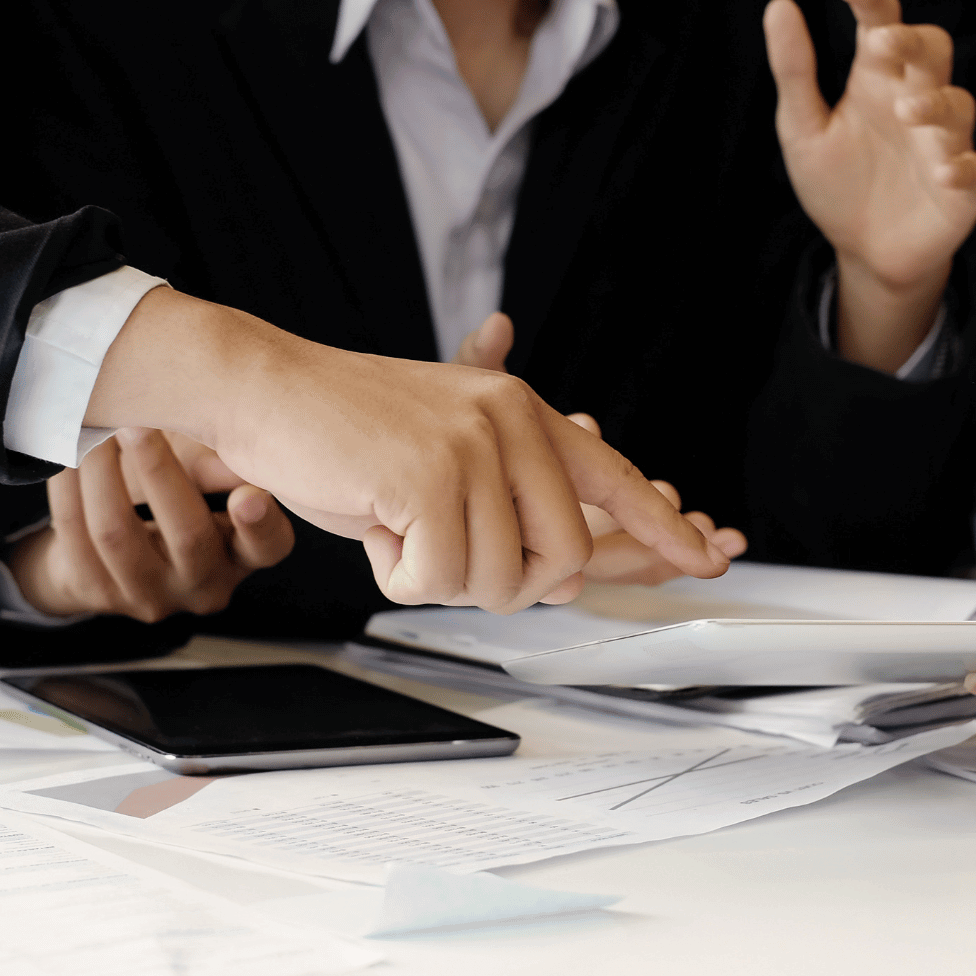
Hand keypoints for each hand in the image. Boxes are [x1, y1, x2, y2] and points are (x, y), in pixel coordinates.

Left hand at [9, 427, 296, 622]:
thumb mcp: (195, 472)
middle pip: (187, 534)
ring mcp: (149, 597)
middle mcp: (204, 586)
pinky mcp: (97, 594)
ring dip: (100, 471)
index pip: (267, 546)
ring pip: (117, 533)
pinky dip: (68, 486)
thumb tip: (225, 442)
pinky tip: (64, 455)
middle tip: (136, 423)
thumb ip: (208, 459)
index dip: (261, 524)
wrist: (107, 548)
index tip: (249, 496)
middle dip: (158, 470)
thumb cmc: (167, 496)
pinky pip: (74, 532)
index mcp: (242, 553)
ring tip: (92, 430)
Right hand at [87, 289, 727, 613]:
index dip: (662, 526)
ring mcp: (473, 447)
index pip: (613, 477)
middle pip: (565, 557)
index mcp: (525, 413)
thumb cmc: (349, 437)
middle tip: (440, 554)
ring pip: (500, 578)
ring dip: (438, 578)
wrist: (266, 392)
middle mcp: (513, 421)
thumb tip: (564, 581)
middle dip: (505, 583)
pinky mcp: (428, 478)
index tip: (709, 557)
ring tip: (397, 526)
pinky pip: (437, 580)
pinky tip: (374, 527)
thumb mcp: (446, 465)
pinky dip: (399, 574)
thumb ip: (512, 513)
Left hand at [764, 0, 975, 372]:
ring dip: (935, 104)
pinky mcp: (962, 186)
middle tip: (883, 43)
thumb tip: (779, 4)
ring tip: (906, 112)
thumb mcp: (802, 127)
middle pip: (933, 50)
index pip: (881, 24)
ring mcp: (943, 142)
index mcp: (877, 80)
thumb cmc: (837, 183)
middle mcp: (915, 100)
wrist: (863, 252)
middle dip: (913, 42)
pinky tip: (940, 171)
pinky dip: (960, 167)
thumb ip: (795, 71)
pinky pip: (973, 169)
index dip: (870, 0)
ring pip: (958, 105)